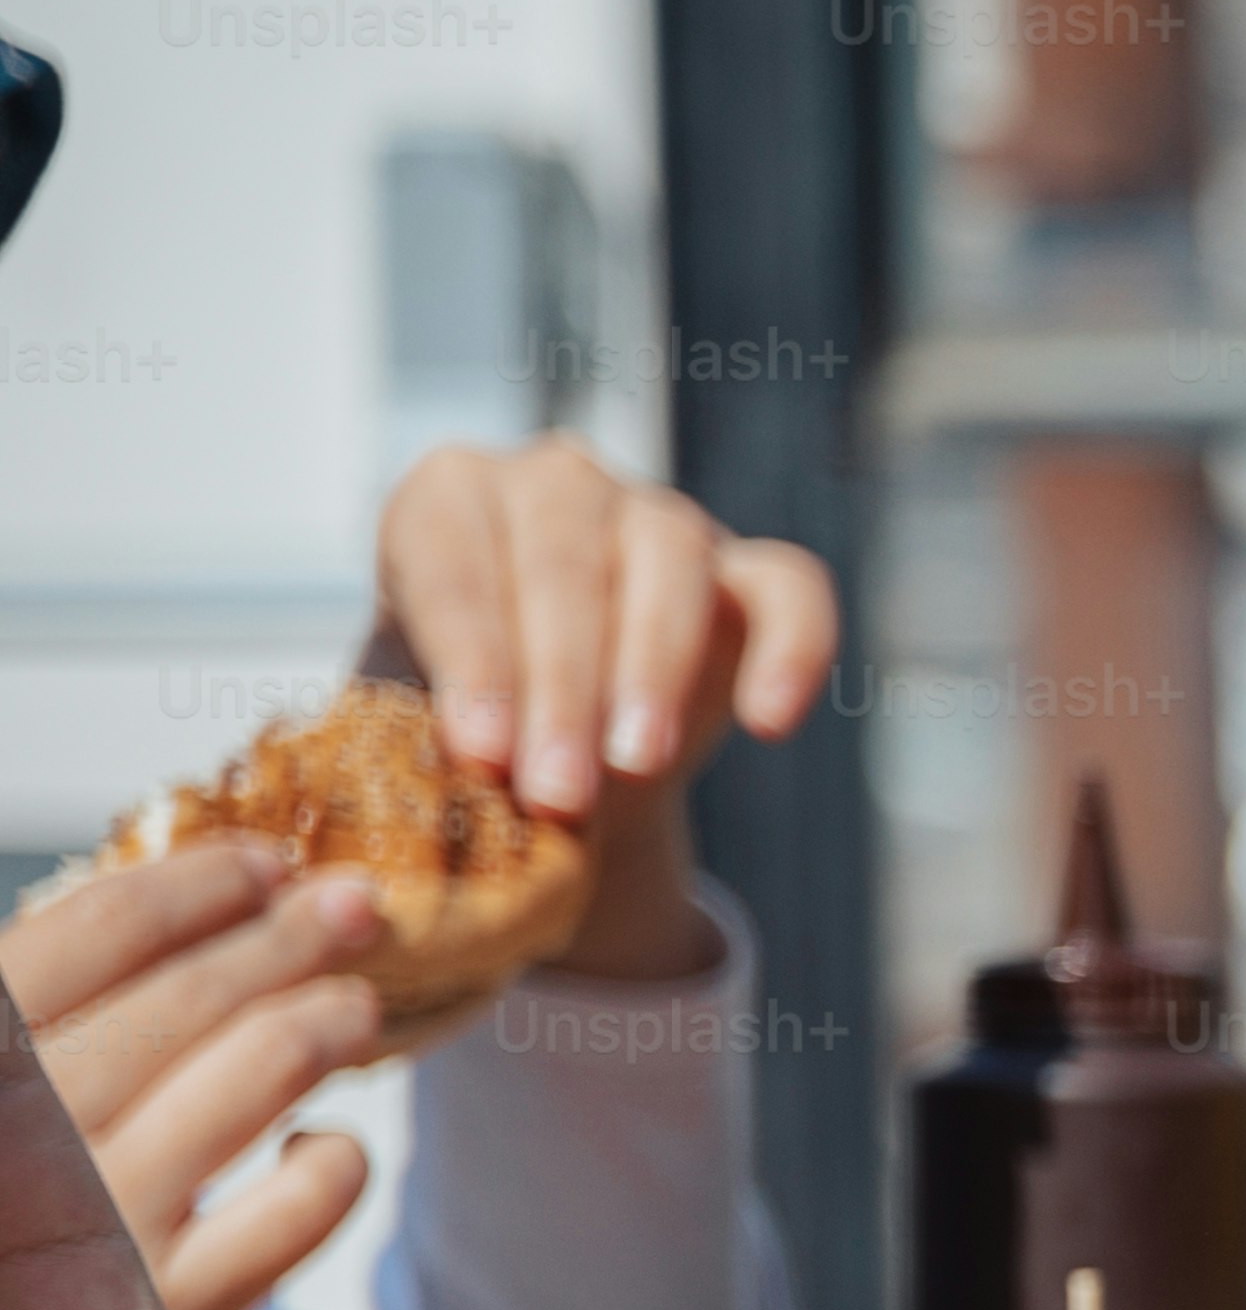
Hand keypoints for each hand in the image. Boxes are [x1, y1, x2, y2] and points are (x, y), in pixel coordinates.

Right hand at [0, 843, 383, 1309]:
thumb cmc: (8, 1247)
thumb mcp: (13, 1121)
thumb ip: (44, 1036)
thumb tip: (182, 913)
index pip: (79, 939)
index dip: (182, 889)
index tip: (261, 861)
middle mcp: (12, 1149)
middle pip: (179, 1001)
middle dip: (279, 940)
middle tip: (358, 905)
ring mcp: (87, 1240)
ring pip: (250, 1080)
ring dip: (320, 1026)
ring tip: (357, 1008)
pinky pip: (297, 1210)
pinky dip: (331, 1165)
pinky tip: (325, 1152)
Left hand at [362, 436, 839, 978]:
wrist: (540, 756)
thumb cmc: (454, 733)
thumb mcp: (403, 733)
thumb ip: (402, 752)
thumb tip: (391, 825)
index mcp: (443, 500)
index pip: (456, 557)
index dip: (471, 658)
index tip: (480, 754)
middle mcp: (552, 484)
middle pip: (565, 561)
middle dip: (561, 686)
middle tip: (557, 795)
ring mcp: (659, 517)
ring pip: (669, 560)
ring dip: (652, 670)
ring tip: (636, 768)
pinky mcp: (750, 570)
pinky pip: (791, 590)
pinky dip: (791, 651)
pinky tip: (768, 723)